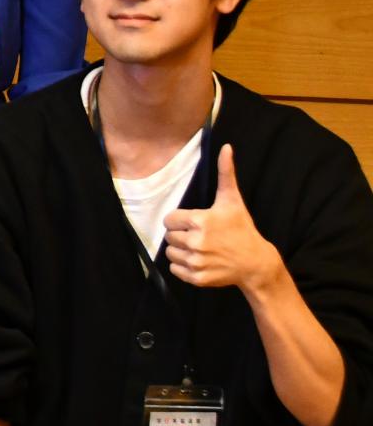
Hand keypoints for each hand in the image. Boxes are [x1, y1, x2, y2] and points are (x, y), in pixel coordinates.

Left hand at [165, 144, 282, 292]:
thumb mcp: (232, 200)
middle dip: (180, 234)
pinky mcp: (197, 278)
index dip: (179, 220)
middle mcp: (196, 242)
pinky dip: (182, 266)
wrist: (256, 263)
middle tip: (198, 235)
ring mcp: (196, 261)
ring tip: (198, 247)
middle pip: (169, 236)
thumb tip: (226, 147)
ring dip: (180, 250)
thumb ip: (225, 173)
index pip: (169, 219)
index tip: (193, 222)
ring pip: (170, 253)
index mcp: (200, 221)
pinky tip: (198, 260)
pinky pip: (175, 269)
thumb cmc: (241, 228)